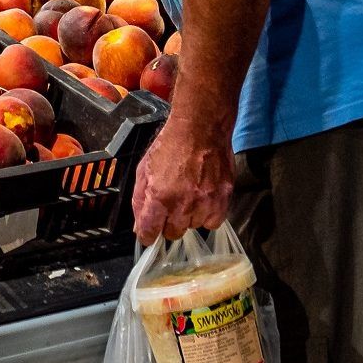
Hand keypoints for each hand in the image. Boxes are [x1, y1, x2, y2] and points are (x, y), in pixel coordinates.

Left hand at [130, 117, 234, 243]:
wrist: (201, 128)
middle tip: (171, 204)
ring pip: (193, 227)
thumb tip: (139, 227)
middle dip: (169, 222)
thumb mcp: (144, 170)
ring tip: (189, 195)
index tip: (149, 232)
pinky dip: (207, 214)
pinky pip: (213, 221)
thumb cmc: (170, 146)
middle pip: (173, 233)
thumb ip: (140, 201)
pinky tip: (203, 199)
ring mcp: (205, 203)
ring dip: (189, 216)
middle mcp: (183, 204)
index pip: (149, 233)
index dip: (147, 234)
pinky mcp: (223, 199)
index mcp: (159, 197)